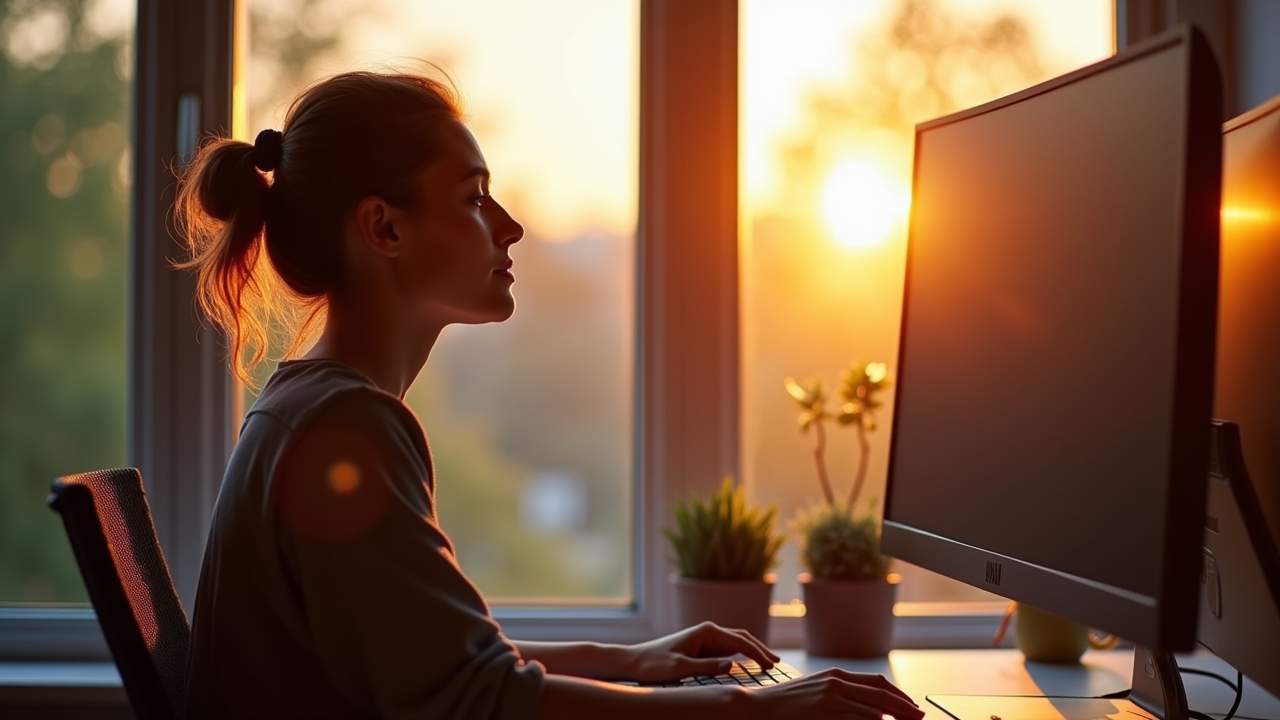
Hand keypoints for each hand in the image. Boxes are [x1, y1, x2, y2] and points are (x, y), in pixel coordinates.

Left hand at [622, 621, 778, 681]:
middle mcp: (708, 631)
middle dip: (760, 649)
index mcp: (706, 631)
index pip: (740, 641)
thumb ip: (706, 667)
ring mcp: (705, 639)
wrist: (634, 661)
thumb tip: (733, 666)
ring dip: (753, 652)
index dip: (758, 653)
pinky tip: (749, 664)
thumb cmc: (654, 664)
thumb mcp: (679, 668)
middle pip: (742, 638)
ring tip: (769, 663)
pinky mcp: (701, 648)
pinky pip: (727, 651)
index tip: (772, 665)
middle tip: (777, 663)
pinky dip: (741, 656)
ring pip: (736, 643)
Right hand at [746, 667, 923, 719]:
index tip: (912, 707)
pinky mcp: (824, 713)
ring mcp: (830, 698)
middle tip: (920, 717)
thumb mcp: (816, 692)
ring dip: (894, 717)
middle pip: (881, 693)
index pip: (877, 683)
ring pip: (873, 709)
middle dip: (905, 706)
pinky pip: (857, 719)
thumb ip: (840, 694)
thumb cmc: (786, 704)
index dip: (898, 694)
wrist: (758, 707)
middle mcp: (836, 683)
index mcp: (836, 675)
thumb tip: (868, 708)